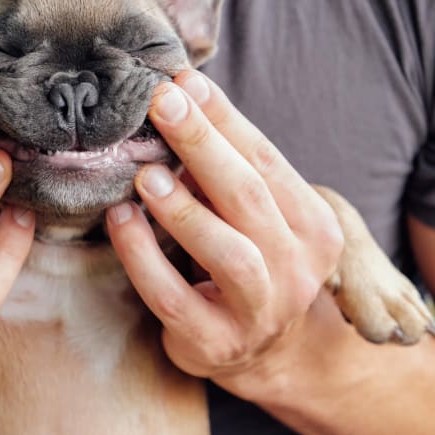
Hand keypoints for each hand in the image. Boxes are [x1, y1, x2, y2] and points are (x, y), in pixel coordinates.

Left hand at [105, 71, 342, 392]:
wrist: (261, 352)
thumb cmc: (249, 262)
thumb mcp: (253, 215)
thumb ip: (227, 168)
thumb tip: (182, 95)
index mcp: (314, 227)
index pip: (268, 162)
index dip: (225, 120)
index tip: (185, 81)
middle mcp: (298, 269)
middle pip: (250, 197)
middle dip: (204, 145)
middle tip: (162, 103)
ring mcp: (261, 312)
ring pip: (229, 253)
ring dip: (184, 209)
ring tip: (145, 175)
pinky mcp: (215, 344)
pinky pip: (174, 299)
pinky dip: (144, 258)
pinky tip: (121, 221)